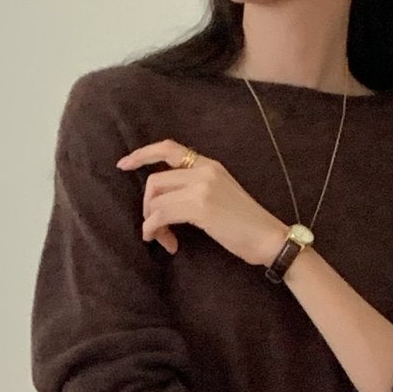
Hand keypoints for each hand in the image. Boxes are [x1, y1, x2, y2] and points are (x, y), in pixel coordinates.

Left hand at [116, 140, 285, 266]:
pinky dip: (155, 229)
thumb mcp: (221, 197)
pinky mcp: (201, 207)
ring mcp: (202, 186)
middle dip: (148, 207)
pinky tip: (166, 243)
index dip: (142, 154)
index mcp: (209, 164)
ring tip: (162, 240)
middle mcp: (204, 169)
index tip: (123, 165)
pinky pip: (162, 214)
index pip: (168, 148)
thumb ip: (196, 190)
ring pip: (156, 199)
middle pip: (155, 180)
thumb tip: (167, 203)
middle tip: (154, 229)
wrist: (269, 238)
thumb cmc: (246, 225)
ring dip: (151, 223)